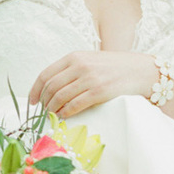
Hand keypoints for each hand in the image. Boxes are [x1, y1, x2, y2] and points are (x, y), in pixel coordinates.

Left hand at [29, 50, 156, 117]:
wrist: (141, 70)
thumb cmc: (115, 68)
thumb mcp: (90, 61)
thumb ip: (72, 70)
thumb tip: (52, 88)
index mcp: (74, 56)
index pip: (46, 74)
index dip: (35, 90)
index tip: (32, 101)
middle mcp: (80, 65)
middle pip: (51, 87)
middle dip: (44, 102)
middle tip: (44, 111)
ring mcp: (89, 78)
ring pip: (60, 97)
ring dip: (53, 109)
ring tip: (53, 115)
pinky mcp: (99, 92)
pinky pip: (75, 105)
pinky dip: (66, 113)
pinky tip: (64, 116)